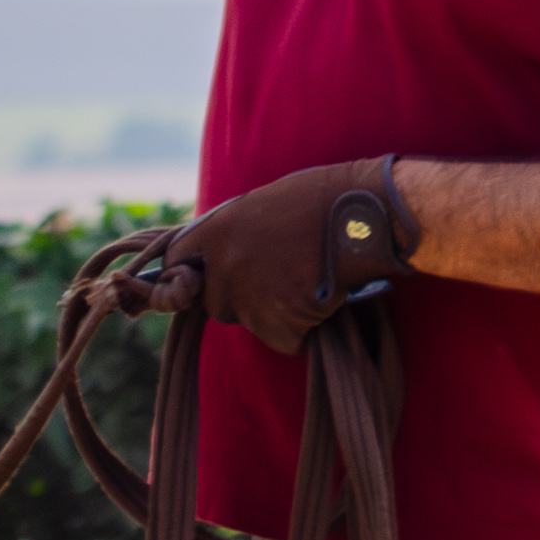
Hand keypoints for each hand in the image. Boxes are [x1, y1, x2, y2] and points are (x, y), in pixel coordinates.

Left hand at [169, 156, 422, 353]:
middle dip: (242, 299)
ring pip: (252, 324)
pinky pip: (286, 340)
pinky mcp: (282, 319)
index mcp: (215, 230)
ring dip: (275, 315)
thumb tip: (212, 263)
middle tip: (280, 276)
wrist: (365, 211)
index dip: (186, 278)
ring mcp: (251, 294)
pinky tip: (322, 300)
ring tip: (307, 282)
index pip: (174, 264)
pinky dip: (303, 331)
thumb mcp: (259, 206)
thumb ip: (230, 236)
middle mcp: (224, 264)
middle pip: (215, 303)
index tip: (196, 284)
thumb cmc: (319, 200)